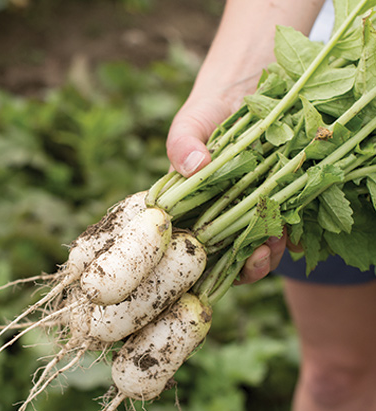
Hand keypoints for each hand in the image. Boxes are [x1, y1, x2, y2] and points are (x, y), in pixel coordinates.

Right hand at [166, 94, 294, 283]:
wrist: (253, 77)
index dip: (208, 261)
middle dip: (246, 264)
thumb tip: (191, 168)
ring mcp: (255, 201)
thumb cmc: (216, 100)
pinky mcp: (284, 192)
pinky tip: (297, 232)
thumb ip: (183, 140)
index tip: (219, 265)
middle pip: (231, 251)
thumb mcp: (194, 117)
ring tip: (278, 242)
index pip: (197, 241)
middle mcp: (224, 206)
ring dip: (270, 251)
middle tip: (259, 257)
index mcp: (196, 200)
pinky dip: (295, 232)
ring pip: (261, 241)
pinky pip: (289, 221)